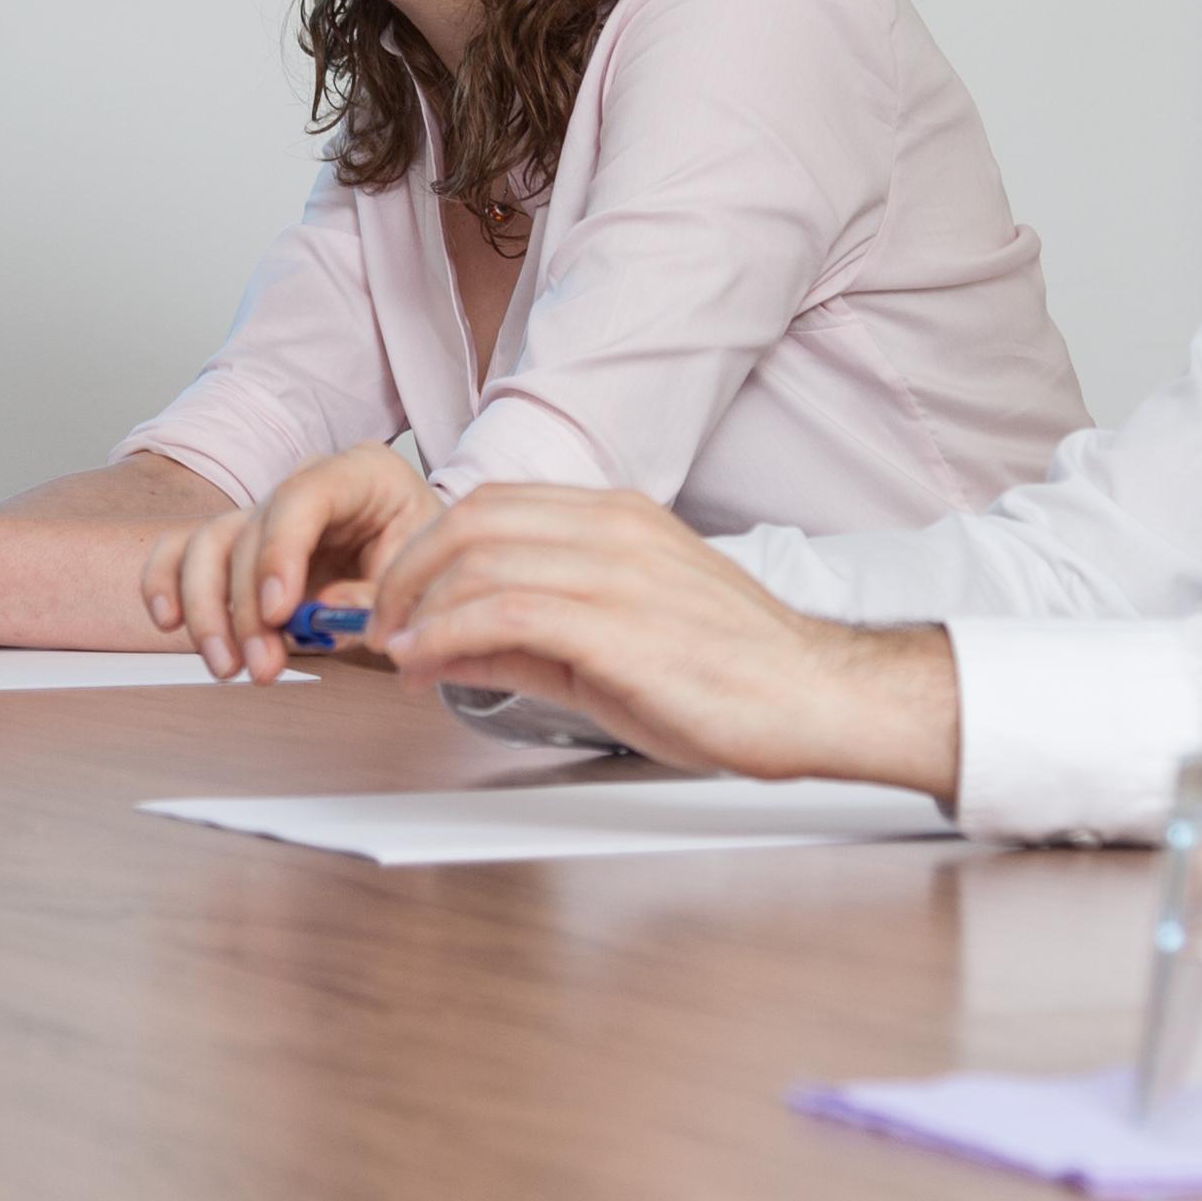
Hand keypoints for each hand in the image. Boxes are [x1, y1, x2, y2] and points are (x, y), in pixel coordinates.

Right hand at [150, 445, 439, 677]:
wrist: (422, 561)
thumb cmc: (424, 563)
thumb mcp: (421, 577)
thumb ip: (378, 596)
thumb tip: (327, 615)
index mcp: (360, 474)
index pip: (304, 497)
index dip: (281, 552)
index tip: (279, 612)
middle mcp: (302, 485)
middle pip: (248, 530)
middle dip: (246, 607)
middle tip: (261, 665)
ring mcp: (264, 513)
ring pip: (207, 544)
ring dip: (207, 610)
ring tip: (227, 666)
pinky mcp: (238, 544)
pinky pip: (184, 551)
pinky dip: (166, 582)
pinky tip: (168, 620)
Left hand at [356, 484, 961, 796]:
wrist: (818, 696)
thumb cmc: (734, 671)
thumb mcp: (623, 638)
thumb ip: (533, 639)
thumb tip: (450, 648)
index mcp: (620, 519)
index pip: (495, 504)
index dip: (430, 547)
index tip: (403, 597)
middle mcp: (613, 531)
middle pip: (470, 521)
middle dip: (406, 573)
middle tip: (383, 625)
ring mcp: (616, 573)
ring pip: (477, 561)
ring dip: (416, 609)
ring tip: (398, 654)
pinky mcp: (617, 628)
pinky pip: (502, 614)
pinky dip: (445, 638)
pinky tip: (426, 665)